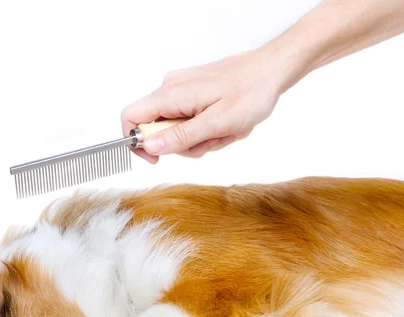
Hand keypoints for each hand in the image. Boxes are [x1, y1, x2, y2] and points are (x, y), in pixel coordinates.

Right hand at [121, 49, 288, 162]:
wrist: (272, 70)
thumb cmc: (251, 93)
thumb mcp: (217, 123)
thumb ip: (180, 137)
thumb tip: (149, 147)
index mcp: (171, 94)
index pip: (131, 118)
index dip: (137, 143)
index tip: (157, 159)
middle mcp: (171, 89)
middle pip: (157, 130)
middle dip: (184, 144)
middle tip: (213, 140)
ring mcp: (181, 90)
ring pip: (176, 129)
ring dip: (200, 138)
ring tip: (224, 131)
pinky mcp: (192, 93)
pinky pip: (188, 120)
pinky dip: (206, 129)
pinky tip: (225, 124)